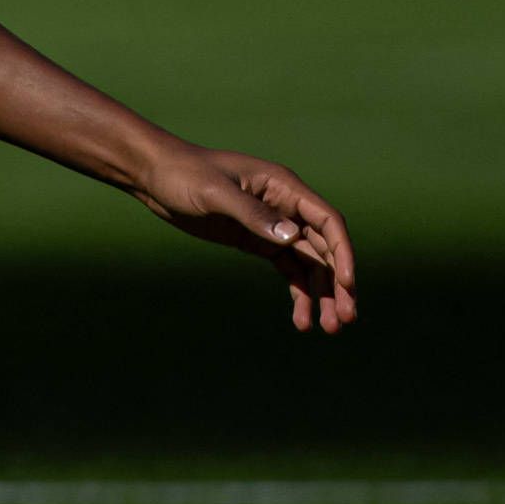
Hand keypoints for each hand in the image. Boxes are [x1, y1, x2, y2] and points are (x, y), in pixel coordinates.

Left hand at [135, 146, 357, 335]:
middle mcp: (286, 206)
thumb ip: (253, 214)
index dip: (343, 253)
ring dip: (322, 295)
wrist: (156, 177)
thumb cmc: (185, 174)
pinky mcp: (257, 241)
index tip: (348, 285)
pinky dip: (299, 293)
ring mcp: (274, 225)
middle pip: (325, 248)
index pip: (327, 221)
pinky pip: (289, 269)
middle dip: (338, 284)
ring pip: (310, 264)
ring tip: (328, 329)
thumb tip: (293, 238)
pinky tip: (301, 320)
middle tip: (344, 320)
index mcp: (283, 186)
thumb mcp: (216, 194)